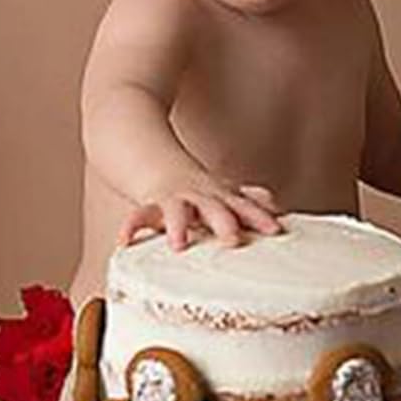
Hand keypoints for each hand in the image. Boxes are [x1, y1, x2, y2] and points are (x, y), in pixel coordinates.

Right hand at [118, 175, 283, 251]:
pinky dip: (131, 228)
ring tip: (179, 245)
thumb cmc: (192, 185)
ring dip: (178, 225)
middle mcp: (199, 197)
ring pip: (177, 211)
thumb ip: (247, 199)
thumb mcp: (223, 190)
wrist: (151, 155)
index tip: (275, 229)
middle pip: (214, 208)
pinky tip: (125, 242)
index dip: (260, 217)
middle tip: (232, 240)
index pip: (245, 206)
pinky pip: (137, 216)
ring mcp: (174, 200)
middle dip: (223, 222)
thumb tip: (274, 204)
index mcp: (219, 197)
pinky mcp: (148, 205)